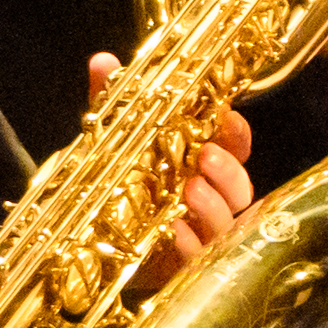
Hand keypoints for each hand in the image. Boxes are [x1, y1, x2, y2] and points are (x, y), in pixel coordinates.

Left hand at [99, 56, 260, 294]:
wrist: (87, 245)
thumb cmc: (115, 188)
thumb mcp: (112, 142)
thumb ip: (114, 104)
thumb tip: (103, 61)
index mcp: (203, 168)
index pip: (237, 147)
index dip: (236, 133)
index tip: (226, 117)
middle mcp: (209, 201)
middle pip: (240, 187)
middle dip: (229, 171)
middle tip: (206, 156)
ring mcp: (199, 236)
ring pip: (227, 224)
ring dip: (213, 206)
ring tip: (190, 190)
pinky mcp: (180, 266)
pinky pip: (196, 258)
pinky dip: (188, 243)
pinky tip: (173, 230)